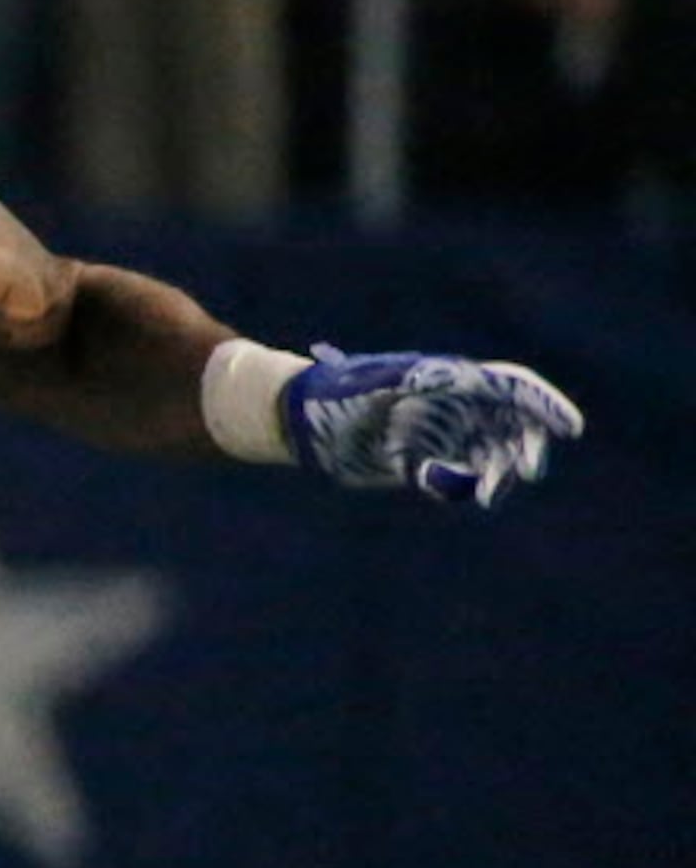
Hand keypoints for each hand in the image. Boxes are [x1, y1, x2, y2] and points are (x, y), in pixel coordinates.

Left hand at [285, 347, 584, 507]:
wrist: (296, 419)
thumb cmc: (335, 392)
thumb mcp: (377, 382)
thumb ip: (416, 380)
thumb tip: (457, 376)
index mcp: (448, 379)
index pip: (509, 388)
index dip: (543, 405)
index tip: (570, 427)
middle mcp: (449, 406)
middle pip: (507, 424)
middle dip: (524, 445)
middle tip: (527, 469)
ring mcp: (435, 434)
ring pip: (485, 454)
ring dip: (496, 471)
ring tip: (488, 492)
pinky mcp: (417, 461)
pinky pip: (453, 475)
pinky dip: (459, 483)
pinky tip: (449, 487)